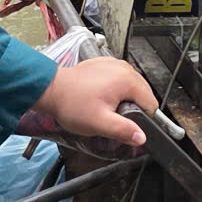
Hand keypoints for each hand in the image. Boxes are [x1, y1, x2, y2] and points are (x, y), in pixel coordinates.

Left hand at [31, 58, 158, 146]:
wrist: (50, 90)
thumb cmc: (72, 105)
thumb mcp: (100, 124)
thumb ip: (124, 130)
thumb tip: (142, 138)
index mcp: (127, 80)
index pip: (151, 104)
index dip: (143, 119)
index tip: (128, 125)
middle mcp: (124, 68)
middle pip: (143, 94)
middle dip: (133, 108)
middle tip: (113, 117)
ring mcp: (114, 64)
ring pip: (132, 86)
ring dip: (125, 99)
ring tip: (106, 107)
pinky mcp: (104, 64)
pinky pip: (119, 79)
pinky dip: (115, 89)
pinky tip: (101, 97)